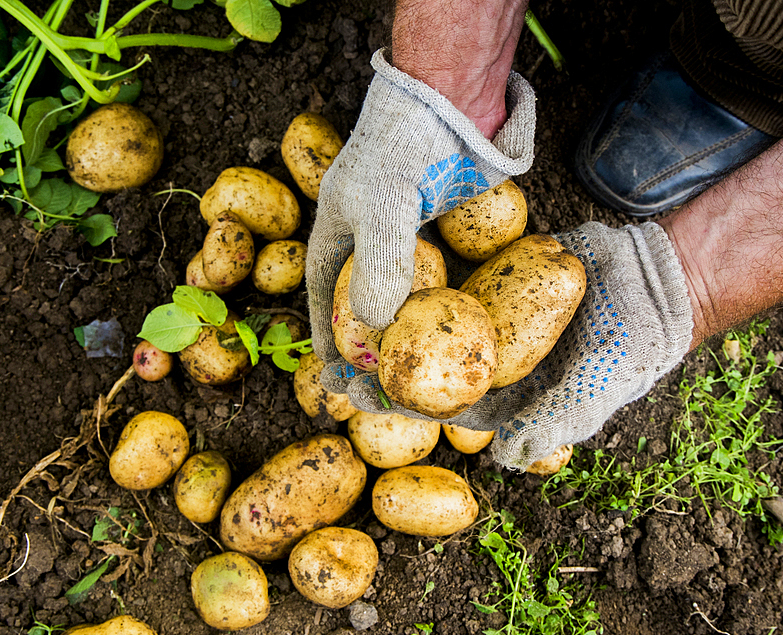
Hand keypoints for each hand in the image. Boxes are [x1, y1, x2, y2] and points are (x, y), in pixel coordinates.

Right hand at [305, 48, 536, 366]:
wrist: (451, 101)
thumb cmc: (404, 147)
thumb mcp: (384, 204)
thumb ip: (381, 262)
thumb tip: (377, 325)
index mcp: (337, 234)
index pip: (324, 296)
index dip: (328, 336)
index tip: (336, 373)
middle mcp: (369, 240)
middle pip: (363, 303)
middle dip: (370, 345)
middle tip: (384, 384)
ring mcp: (407, 237)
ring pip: (404, 297)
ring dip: (409, 333)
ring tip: (421, 372)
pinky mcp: (442, 232)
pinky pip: (440, 279)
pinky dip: (444, 308)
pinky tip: (458, 333)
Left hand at [325, 221, 693, 469]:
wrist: (656, 284)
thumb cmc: (628, 349)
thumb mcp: (592, 391)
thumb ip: (549, 423)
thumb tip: (501, 456)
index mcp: (505, 396)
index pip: (438, 405)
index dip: (394, 402)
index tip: (352, 392)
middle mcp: (491, 359)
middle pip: (423, 362)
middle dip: (379, 361)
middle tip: (333, 351)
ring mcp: (493, 317)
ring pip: (431, 319)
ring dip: (391, 315)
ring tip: (343, 306)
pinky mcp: (499, 278)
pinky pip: (457, 276)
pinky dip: (424, 272)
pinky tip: (386, 260)